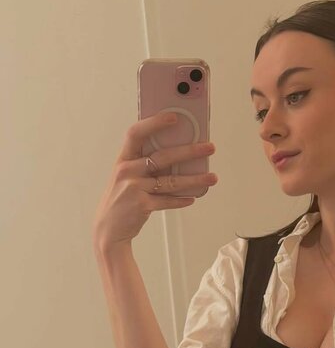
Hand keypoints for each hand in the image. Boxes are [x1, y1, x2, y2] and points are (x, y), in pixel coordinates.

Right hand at [92, 112, 217, 252]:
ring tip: (212, 177)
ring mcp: (134, 188)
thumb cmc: (121, 200)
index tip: (174, 117)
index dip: (154, 123)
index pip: (136, 133)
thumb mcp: (126, 178)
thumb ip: (144, 166)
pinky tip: (192, 198)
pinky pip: (167, 200)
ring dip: (194, 179)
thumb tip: (177, 156)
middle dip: (189, 151)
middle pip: (163, 156)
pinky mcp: (142, 205)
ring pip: (171, 181)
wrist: (108, 230)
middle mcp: (127, 170)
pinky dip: (181, 200)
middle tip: (209, 148)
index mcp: (124, 159)